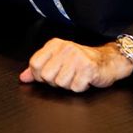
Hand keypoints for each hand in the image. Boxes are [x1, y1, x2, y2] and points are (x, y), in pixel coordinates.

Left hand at [18, 38, 132, 91]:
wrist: (109, 61)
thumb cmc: (82, 61)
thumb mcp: (58, 60)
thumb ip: (38, 68)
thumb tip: (23, 78)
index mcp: (54, 44)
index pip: (34, 64)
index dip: (39, 75)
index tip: (49, 75)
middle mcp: (65, 48)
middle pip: (46, 76)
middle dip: (55, 81)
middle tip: (67, 75)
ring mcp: (77, 57)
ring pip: (60, 83)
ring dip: (69, 85)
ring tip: (76, 76)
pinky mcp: (88, 68)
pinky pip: (75, 88)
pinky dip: (80, 87)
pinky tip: (84, 79)